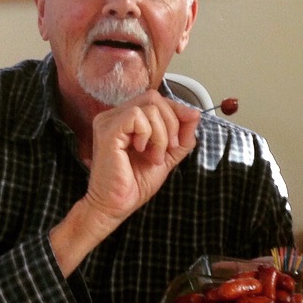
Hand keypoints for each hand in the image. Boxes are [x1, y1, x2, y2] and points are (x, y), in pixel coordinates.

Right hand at [85, 90, 200, 224]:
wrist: (116, 205)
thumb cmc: (135, 183)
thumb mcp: (169, 154)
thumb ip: (182, 135)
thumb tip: (194, 113)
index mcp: (126, 119)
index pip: (156, 100)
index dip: (176, 112)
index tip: (181, 136)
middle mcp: (115, 116)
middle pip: (154, 98)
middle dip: (171, 122)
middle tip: (170, 148)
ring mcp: (109, 121)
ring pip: (149, 107)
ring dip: (161, 134)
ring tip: (154, 156)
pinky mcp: (107, 131)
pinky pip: (137, 117)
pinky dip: (149, 134)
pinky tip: (142, 151)